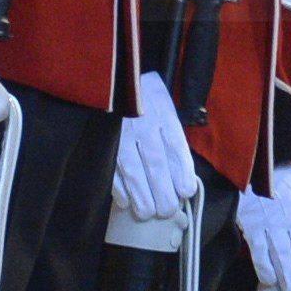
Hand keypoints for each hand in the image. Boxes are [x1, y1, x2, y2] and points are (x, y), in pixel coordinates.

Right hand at [113, 71, 195, 222]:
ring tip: (147, 213)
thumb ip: (175, 140)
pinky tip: (125, 202)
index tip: (186, 192)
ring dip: (140, 195)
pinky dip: (118, 187)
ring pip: (132, 168)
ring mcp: (121, 133)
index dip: (181, 172)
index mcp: (164, 115)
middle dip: (162, 191)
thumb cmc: (149, 99)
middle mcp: (143, 125)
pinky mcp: (104, 140)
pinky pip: (111, 166)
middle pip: (155, 162)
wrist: (119, 77)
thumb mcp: (168, 110)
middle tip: (167, 211)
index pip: (176, 147)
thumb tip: (183, 179)